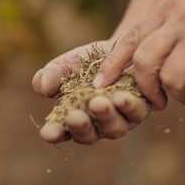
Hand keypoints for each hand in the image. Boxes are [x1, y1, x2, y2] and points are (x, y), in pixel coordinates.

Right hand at [32, 41, 148, 143]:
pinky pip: (137, 112)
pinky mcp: (140, 108)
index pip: (61, 132)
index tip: (48, 132)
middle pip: (90, 135)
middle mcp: (97, 125)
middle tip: (76, 117)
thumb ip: (50, 76)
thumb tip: (43, 88)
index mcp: (73, 118)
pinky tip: (120, 96)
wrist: (117, 48)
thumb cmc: (85, 62)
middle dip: (83, 127)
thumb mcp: (63, 66)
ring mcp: (121, 119)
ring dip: (107, 117)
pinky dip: (129, 106)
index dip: (55, 133)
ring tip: (99, 103)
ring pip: (115, 128)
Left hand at [93, 0, 184, 109]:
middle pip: (144, 61)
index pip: (131, 38)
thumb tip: (139, 63)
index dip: (112, 63)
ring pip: (171, 79)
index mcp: (169, 10)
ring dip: (180, 97)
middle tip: (157, 101)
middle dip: (145, 88)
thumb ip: (165, 29)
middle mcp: (182, 19)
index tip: (100, 83)